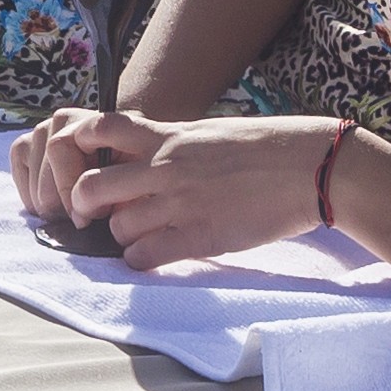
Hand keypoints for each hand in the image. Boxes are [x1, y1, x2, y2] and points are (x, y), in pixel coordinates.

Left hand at [14, 107, 350, 266]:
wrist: (311, 166)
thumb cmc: (266, 145)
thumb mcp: (207, 131)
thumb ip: (171, 143)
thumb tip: (145, 153)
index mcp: (166, 136)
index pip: (97, 130)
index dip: (78, 148)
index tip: (82, 164)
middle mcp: (165, 168)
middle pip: (92, 188)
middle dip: (83, 206)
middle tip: (91, 216)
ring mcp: (181, 204)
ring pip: (118, 227)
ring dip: (120, 236)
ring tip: (135, 237)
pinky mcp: (202, 237)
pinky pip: (147, 256)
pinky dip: (140, 260)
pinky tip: (152, 257)